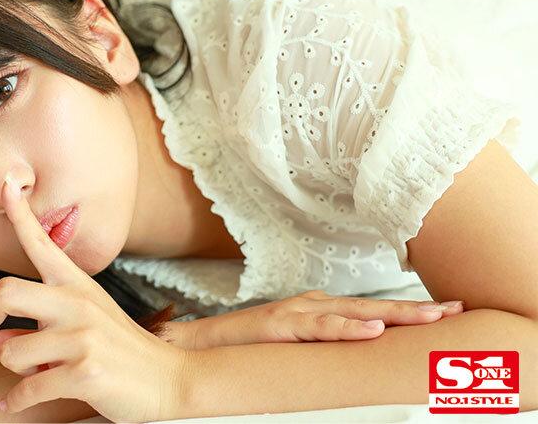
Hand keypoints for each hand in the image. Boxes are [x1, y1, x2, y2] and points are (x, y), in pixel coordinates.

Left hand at [0, 177, 188, 422]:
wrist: (168, 380)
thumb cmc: (117, 353)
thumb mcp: (74, 334)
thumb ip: (25, 334)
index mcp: (77, 286)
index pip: (42, 243)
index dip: (21, 213)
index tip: (6, 184)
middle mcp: (78, 303)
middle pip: (5, 293)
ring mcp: (83, 337)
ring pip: (11, 352)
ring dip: (13, 371)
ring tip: (32, 375)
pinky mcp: (85, 372)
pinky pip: (28, 389)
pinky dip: (17, 401)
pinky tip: (17, 402)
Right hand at [159, 289, 464, 349]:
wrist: (205, 343)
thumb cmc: (251, 345)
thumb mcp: (294, 344)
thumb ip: (321, 342)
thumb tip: (356, 350)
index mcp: (318, 309)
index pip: (370, 310)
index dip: (407, 312)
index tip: (444, 313)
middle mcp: (312, 305)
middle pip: (371, 307)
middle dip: (413, 310)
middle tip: (451, 311)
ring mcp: (296, 314)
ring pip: (353, 313)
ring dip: (392, 315)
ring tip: (427, 318)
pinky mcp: (280, 326)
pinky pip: (319, 328)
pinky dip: (346, 329)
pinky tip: (372, 330)